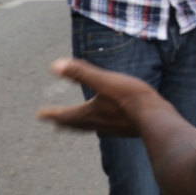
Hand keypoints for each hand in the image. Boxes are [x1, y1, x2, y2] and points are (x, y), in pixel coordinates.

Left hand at [37, 58, 173, 136]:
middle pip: (75, 124)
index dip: (52, 113)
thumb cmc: (131, 98)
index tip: (39, 114)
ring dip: (79, 126)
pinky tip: (106, 124)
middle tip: (54, 124)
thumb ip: (81, 73)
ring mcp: (112, 128)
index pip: (65, 114)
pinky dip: (98, 126)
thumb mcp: (105, 81)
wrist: (156, 117)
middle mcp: (98, 123)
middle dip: (64, 122)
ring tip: (75, 125)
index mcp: (89, 112)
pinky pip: (106, 128)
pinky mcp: (125, 129)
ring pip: (90, 128)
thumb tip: (54, 65)